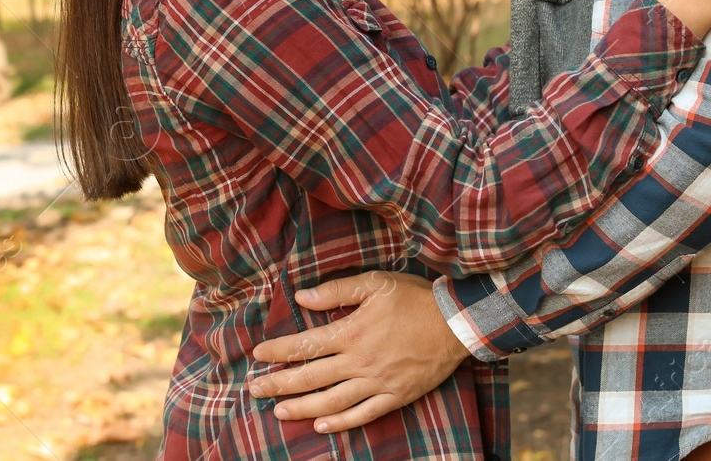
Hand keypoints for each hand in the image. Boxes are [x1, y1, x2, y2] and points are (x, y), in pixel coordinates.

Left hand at [247, 271, 468, 432]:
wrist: (455, 323)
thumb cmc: (414, 298)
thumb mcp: (375, 283)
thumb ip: (336, 291)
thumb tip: (301, 297)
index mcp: (352, 332)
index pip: (305, 345)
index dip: (278, 351)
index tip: (258, 355)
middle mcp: (359, 362)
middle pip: (311, 378)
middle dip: (278, 384)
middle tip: (254, 389)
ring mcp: (377, 383)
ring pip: (331, 402)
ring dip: (301, 408)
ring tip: (279, 411)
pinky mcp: (395, 396)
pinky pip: (363, 415)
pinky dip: (340, 423)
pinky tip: (321, 426)